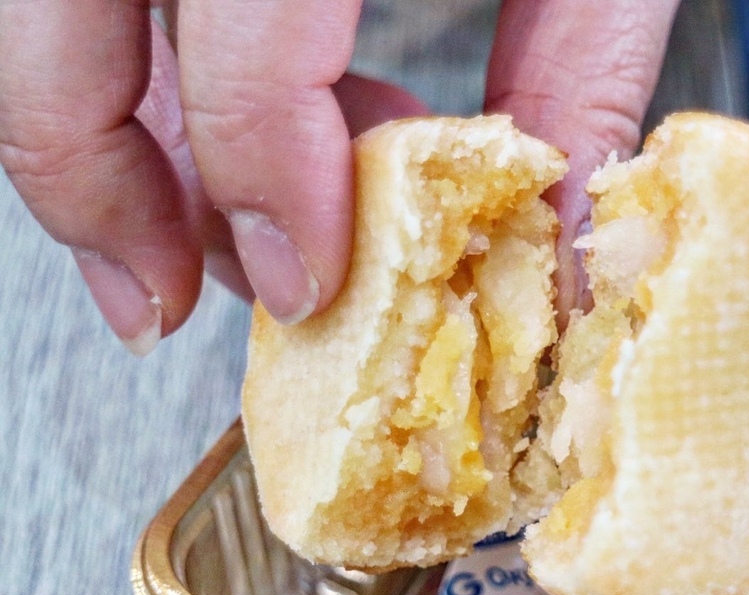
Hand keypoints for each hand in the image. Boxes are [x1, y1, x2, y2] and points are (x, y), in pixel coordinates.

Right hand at [0, 0, 678, 353]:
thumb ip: (576, 70)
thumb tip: (554, 235)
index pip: (242, 13)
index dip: (256, 169)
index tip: (303, 279)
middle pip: (55, 14)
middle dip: (99, 180)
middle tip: (166, 293)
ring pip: (42, 5)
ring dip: (101, 132)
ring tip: (194, 226)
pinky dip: (128, 61)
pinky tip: (221, 112)